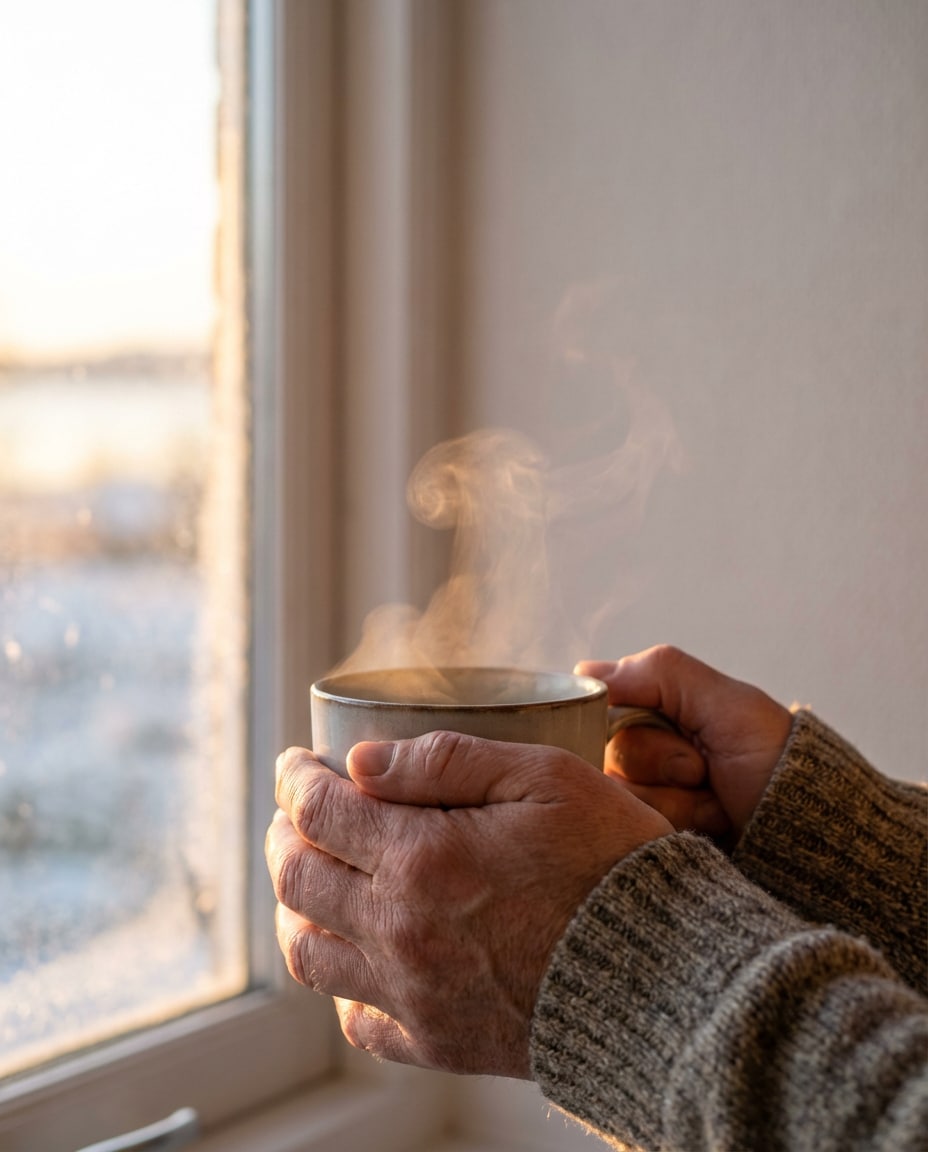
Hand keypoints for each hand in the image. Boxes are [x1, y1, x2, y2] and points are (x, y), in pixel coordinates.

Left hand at [266, 731, 671, 1077]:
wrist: (668, 980)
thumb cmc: (614, 864)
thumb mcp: (547, 778)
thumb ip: (448, 761)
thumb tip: (362, 761)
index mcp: (423, 858)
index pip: (321, 812)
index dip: (297, 780)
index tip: (296, 764)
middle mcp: (401, 930)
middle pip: (298, 879)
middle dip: (285, 834)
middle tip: (295, 813)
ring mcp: (414, 993)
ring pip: (309, 951)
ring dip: (293, 906)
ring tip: (306, 877)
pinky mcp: (437, 1042)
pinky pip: (356, 1019)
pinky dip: (339, 982)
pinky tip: (355, 954)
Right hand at [576, 645, 792, 845]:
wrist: (808, 834)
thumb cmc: (774, 760)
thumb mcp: (726, 702)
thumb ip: (658, 673)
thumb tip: (586, 673)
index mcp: (652, 704)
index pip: (593, 700)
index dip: (622, 717)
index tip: (671, 726)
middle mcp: (639, 746)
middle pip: (603, 750)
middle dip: (662, 760)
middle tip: (704, 767)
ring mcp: (641, 793)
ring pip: (615, 792)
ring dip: (675, 798)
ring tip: (715, 799)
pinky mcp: (644, 832)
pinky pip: (629, 828)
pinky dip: (676, 823)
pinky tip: (708, 822)